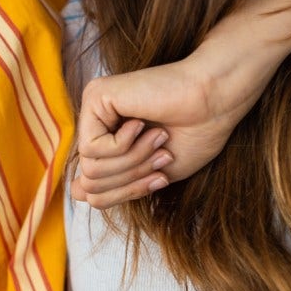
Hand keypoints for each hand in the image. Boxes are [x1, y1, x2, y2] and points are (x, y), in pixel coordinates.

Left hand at [71, 51, 258, 208]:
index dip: (125, 194)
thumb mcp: (150, 173)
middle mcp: (95, 125)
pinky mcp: (94, 97)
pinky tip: (142, 123)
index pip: (90, 189)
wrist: (215, 102)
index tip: (160, 179)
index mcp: (108, 142)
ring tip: (158, 138)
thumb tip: (75, 193)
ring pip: (91, 169)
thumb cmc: (194, 134)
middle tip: (163, 156)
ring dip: (132, 161)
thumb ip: (114, 184)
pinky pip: (92, 148)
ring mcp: (93, 110)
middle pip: (90, 183)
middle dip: (131, 179)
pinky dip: (124, 145)